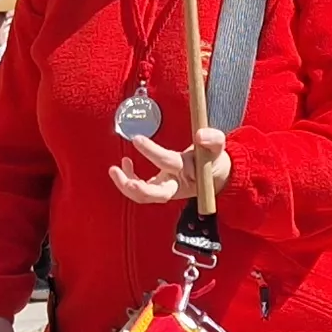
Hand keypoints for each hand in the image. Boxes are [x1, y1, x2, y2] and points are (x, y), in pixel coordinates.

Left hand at [111, 128, 230, 206]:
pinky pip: (141, 191)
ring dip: (126, 186)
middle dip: (138, 188)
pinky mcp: (159, 189)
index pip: (168, 162)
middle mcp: (176, 185)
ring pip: (144, 197)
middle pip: (156, 194)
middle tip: (117, 171)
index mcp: (188, 173)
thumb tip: (201, 135)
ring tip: (114, 169)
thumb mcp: (218, 148)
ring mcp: (166, 190)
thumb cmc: (212, 161)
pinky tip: (125, 164)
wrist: (215, 177)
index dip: (152, 151)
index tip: (136, 139)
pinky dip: (129, 180)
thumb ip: (214, 139)